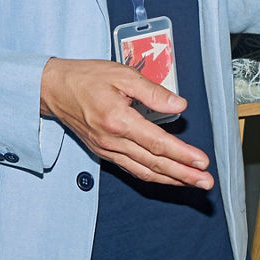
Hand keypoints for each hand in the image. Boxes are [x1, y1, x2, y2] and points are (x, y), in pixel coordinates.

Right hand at [39, 57, 212, 188]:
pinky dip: (152, 176)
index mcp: (119, 120)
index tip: (202, 162)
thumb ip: (153, 92)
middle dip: (183, 175)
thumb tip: (180, 105)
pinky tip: (166, 178)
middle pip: (154, 163)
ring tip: (193, 184)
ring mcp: (107, 149)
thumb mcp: (123, 75)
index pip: (157, 143)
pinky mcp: (103, 152)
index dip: (182, 154)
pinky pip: (132, 169)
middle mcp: (112, 140)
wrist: (54, 89)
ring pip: (143, 171)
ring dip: (171, 180)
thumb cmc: (87, 78)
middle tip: (206, 182)